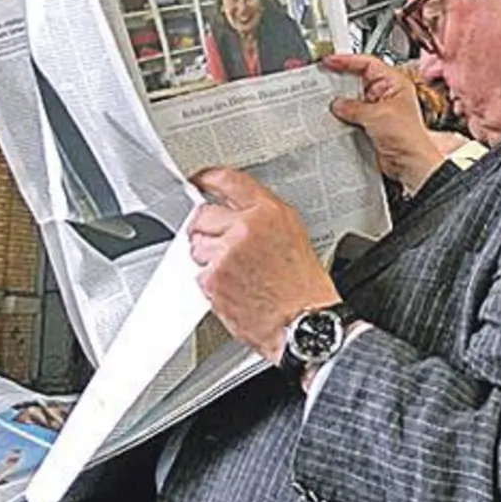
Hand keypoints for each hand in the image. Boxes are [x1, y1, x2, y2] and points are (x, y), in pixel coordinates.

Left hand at [188, 168, 340, 363]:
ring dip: (209, 257)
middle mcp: (246, 228)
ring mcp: (227, 253)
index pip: (228, 181)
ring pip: (196, 245)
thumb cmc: (303, 287)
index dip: (207, 179)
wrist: (303, 322)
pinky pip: (198, 272)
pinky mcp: (214, 278)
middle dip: (207, 229)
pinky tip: (234, 287)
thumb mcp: (292, 234)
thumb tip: (236, 209)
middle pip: (203, 214)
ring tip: (236, 272)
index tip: (199, 181)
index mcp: (269, 212)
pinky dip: (211, 281)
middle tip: (223, 245)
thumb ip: (261, 216)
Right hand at [323, 54, 445, 193]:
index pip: (367, 64)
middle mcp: (386, 95)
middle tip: (322, 79)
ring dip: (340, 101)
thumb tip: (337, 103)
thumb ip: (353, 107)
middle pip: (358, 80)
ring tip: (324, 99)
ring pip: (353, 99)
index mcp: (394, 83)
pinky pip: (352, 116)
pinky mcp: (371, 126)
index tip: (330, 61)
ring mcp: (378, 110)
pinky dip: (342, 117)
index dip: (347, 60)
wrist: (410, 163)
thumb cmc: (407, 137)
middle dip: (340, 81)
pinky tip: (331, 117)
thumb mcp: (377, 115)